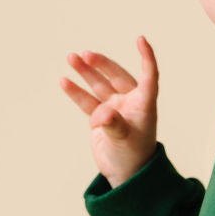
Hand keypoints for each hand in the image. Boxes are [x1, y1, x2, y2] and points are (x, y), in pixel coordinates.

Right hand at [60, 35, 158, 187]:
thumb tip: (102, 114)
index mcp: (144, 105)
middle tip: (85, 55)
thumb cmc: (133, 158)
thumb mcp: (126, 141)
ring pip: (99, 86)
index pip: (149, 76)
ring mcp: (115, 109)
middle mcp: (130, 104)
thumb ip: (115, 125)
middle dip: (101, 64)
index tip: (141, 39)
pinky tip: (65, 81)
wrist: (124, 176)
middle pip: (117, 76)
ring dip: (86, 73)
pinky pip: (88, 100)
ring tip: (71, 58)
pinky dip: (77, 91)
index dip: (146, 57)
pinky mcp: (101, 118)